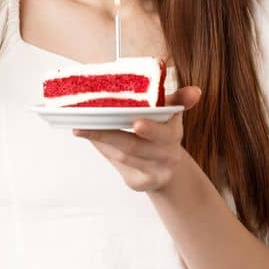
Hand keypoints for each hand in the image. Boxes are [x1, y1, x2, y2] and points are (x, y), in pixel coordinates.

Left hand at [74, 86, 202, 191]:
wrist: (168, 170)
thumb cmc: (163, 135)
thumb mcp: (172, 115)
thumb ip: (177, 99)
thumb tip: (188, 85)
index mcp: (174, 134)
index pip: (164, 131)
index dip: (152, 129)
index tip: (137, 124)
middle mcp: (168, 156)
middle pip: (134, 146)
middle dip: (109, 135)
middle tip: (85, 127)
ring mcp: (154, 172)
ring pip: (122, 156)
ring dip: (100, 141)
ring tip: (81, 128)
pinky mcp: (139, 183)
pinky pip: (118, 166)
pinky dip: (104, 151)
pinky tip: (93, 141)